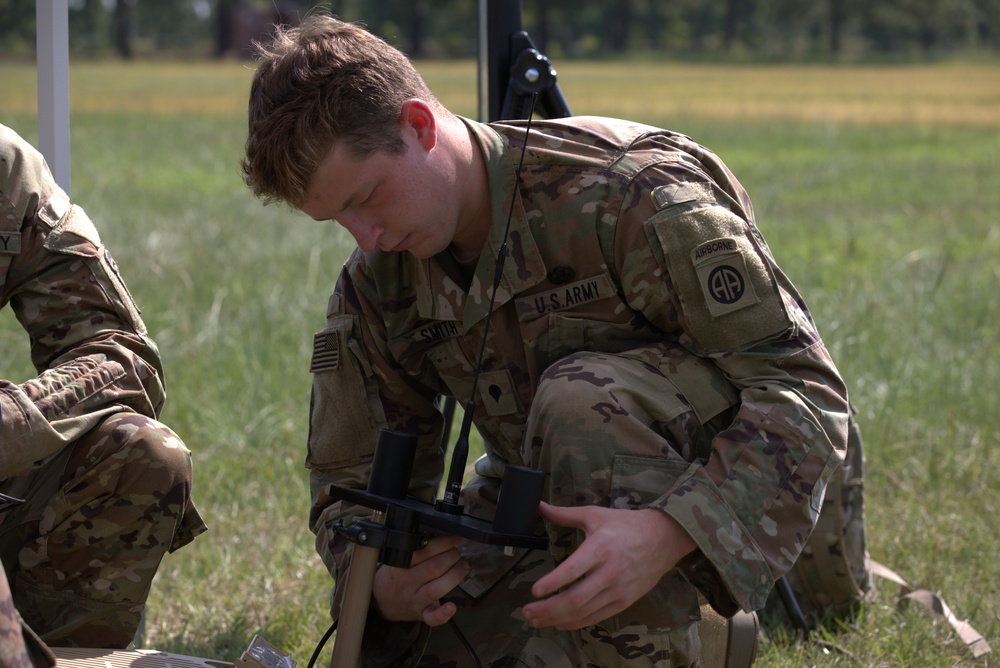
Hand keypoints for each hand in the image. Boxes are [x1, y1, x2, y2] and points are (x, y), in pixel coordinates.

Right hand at [371, 534, 469, 626]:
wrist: (381, 601)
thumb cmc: (394, 575)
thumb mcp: (398, 557)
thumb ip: (415, 544)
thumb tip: (433, 532)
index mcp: (400, 565)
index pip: (424, 551)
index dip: (443, 543)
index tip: (454, 538)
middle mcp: (407, 583)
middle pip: (434, 568)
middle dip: (452, 556)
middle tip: (456, 553)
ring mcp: (415, 600)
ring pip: (437, 589)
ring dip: (456, 575)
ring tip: (463, 566)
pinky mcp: (422, 614)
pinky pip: (432, 618)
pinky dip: (443, 614)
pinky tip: (452, 606)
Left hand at [521, 502, 696, 630]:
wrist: (664, 538)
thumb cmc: (626, 524)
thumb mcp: (595, 514)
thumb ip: (565, 514)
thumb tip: (539, 506)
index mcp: (600, 548)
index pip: (574, 570)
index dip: (553, 582)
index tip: (534, 590)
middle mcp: (609, 572)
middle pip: (575, 599)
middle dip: (548, 609)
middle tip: (526, 612)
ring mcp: (618, 590)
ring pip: (584, 612)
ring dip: (557, 619)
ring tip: (536, 620)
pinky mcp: (624, 601)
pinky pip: (596, 617)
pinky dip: (576, 623)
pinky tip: (560, 622)